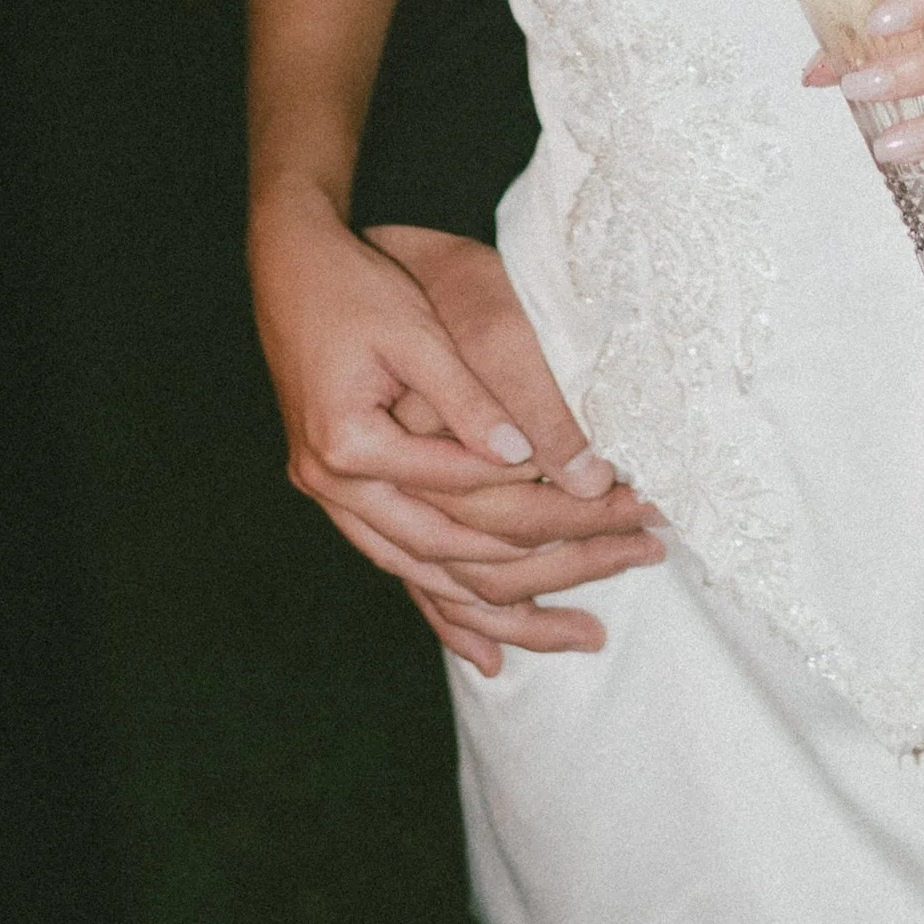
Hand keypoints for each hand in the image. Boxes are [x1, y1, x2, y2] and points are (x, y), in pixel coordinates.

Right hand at [370, 227, 666, 671]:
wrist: (286, 267)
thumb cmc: (355, 286)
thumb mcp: (416, 331)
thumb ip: (470, 399)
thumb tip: (538, 459)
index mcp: (351, 447)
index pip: (472, 491)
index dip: (553, 498)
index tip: (624, 502)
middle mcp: (336, 489)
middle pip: (459, 554)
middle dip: (554, 565)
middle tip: (636, 556)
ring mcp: (335, 500)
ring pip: (432, 579)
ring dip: (509, 611)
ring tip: (587, 633)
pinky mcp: (346, 498)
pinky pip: (402, 570)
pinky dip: (448, 612)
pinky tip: (491, 656)